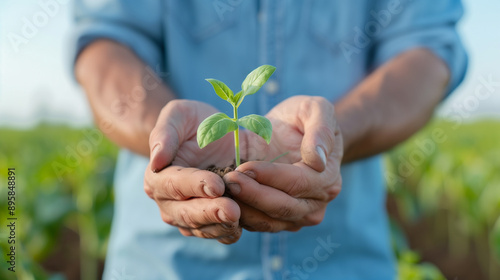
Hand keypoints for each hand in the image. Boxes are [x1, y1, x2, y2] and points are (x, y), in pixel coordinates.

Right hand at [144, 100, 241, 243]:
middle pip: (185, 212)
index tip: (217, 185)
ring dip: (219, 226)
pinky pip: (215, 234)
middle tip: (232, 209)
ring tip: (239, 218)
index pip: (173, 184)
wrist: (222, 137)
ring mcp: (187, 216)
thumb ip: (165, 133)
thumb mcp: (180, 115)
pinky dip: (226, 233)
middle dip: (209, 212)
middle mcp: (168, 201)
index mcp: (158, 176)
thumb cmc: (197, 122)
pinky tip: (241, 227)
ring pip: (200, 228)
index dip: (194, 185)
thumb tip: (156, 161)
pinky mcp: (207, 224)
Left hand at [224, 96, 342, 231]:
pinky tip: (223, 203)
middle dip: (254, 195)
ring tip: (222, 192)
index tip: (244, 167)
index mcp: (328, 177)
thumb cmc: (304, 117)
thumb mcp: (316, 109)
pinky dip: (242, 218)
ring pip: (271, 221)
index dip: (270, 176)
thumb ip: (321, 130)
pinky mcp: (281, 222)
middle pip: (284, 206)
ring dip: (245, 209)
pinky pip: (261, 225)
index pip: (298, 181)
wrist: (294, 131)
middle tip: (228, 181)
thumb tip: (318, 160)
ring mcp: (299, 216)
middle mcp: (317, 202)